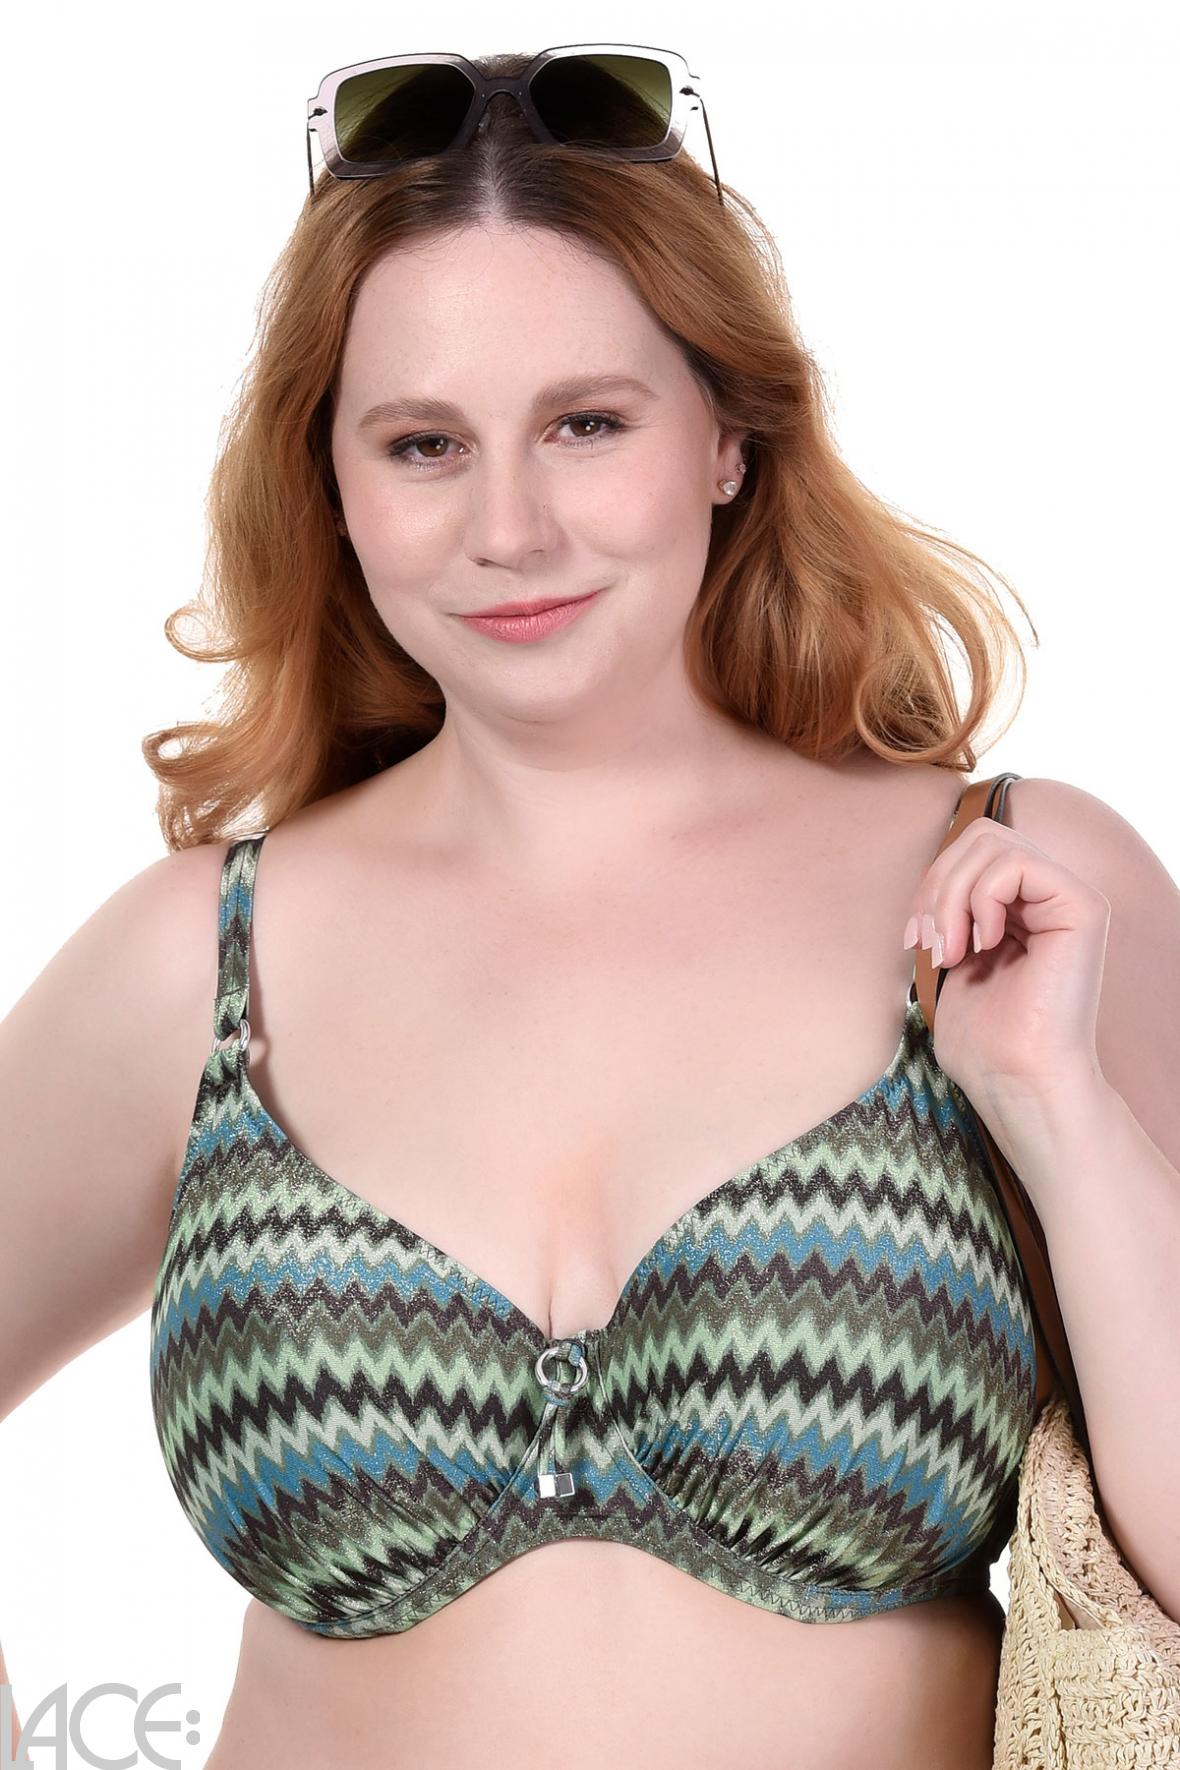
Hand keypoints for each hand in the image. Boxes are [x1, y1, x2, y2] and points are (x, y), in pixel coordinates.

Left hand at [904, 817, 1111, 1116]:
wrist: (1015, 1080)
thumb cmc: (983, 1038)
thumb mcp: (951, 955)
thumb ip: (950, 907)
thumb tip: (932, 868)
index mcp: (1019, 906)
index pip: (969, 849)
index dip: (930, 883)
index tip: (914, 939)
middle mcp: (1047, 895)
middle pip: (979, 835)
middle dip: (937, 885)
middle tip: (930, 943)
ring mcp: (1067, 897)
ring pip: (991, 842)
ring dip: (952, 896)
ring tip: (952, 950)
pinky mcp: (1081, 906)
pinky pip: (1015, 862)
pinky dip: (981, 899)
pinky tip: (984, 945)